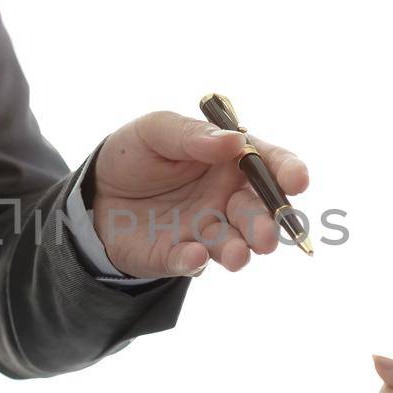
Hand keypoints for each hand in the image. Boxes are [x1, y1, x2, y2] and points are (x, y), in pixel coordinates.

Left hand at [91, 111, 308, 275]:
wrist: (95, 191)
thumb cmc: (135, 153)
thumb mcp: (156, 130)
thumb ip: (193, 135)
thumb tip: (235, 142)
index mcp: (231, 162)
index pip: (270, 165)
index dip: (288, 171)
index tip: (297, 181)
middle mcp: (227, 198)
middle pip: (258, 212)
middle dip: (267, 225)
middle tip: (267, 235)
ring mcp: (206, 230)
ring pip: (233, 244)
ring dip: (238, 250)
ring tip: (235, 255)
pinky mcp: (179, 255)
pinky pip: (191, 262)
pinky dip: (194, 262)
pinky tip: (193, 256)